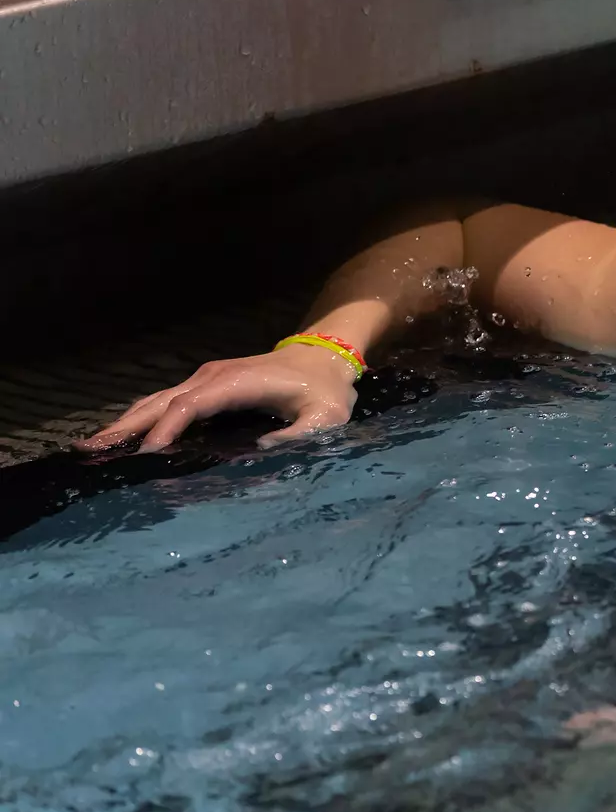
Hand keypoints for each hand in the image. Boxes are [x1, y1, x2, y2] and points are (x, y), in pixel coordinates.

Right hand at [76, 343, 359, 452]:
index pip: (193, 404)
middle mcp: (214, 377)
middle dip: (129, 425)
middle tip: (93, 449)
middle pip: (162, 400)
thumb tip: (263, 450)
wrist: (323, 358)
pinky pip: (168, 402)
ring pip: (158, 400)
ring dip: (128, 422)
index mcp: (239, 382)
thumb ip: (300, 435)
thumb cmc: (325, 391)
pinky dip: (144, 418)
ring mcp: (207, 378)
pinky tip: (125, 436)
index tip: (148, 453)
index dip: (169, 427)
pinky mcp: (207, 385)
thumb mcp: (326, 417)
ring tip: (95, 446)